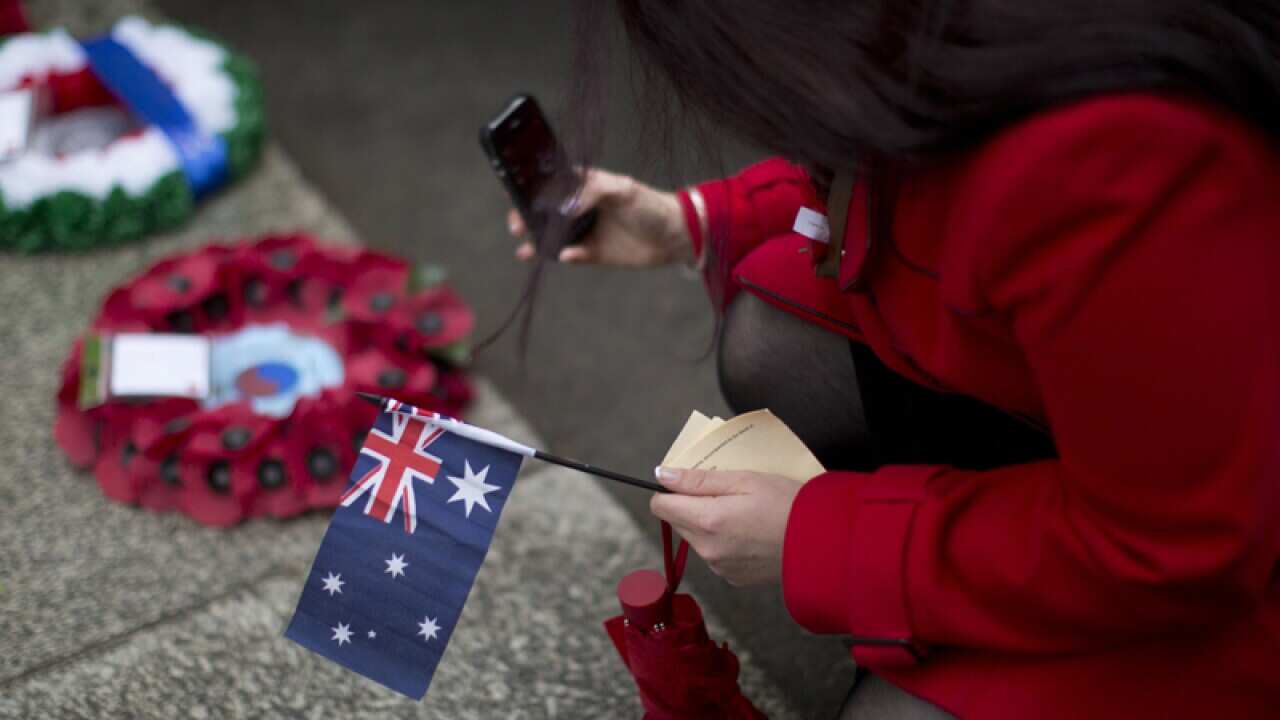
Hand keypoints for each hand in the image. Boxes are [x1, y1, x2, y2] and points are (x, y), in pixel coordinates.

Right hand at [508, 168, 691, 266]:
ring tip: (524, 249)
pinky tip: (564, 255)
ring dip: (537, 242)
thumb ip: (592, 192)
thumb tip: (565, 208)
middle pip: (544, 212)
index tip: (514, 195)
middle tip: (516, 226)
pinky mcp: (592, 253)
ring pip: (552, 236)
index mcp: (585, 185)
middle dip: (526, 218)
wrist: (674, 236)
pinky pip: (571, 255)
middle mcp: (580, 207)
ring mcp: (585, 231)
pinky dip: (564, 256)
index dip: (531, 189)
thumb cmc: (650, 205)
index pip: (551, 184)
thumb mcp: (622, 189)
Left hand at [649, 467, 800, 586]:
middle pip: (676, 522)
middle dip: (690, 505)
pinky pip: (714, 554)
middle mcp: (707, 549)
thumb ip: (699, 479)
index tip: (691, 482)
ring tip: (742, 512)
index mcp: (707, 521)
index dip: (671, 490)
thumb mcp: (745, 479)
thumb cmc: (788, 503)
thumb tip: (662, 475)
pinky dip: (723, 541)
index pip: (660, 505)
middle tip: (725, 493)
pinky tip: (750, 532)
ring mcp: (719, 567)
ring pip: (696, 538)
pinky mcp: (733, 578)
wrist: (822, 544)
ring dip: (707, 523)